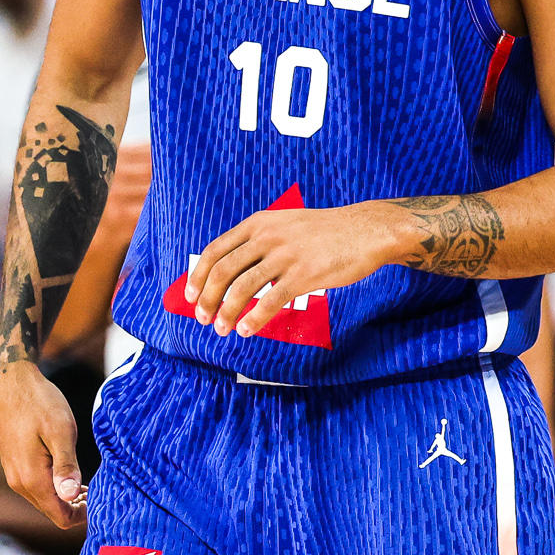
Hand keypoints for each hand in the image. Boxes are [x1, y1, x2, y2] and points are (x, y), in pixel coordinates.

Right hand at [0, 363, 87, 530]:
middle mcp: (17, 482)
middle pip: (51, 511)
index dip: (83, 516)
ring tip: (86, 481)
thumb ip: (66, 466)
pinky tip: (66, 469)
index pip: (60, 517)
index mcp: (31, 478)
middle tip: (98, 490)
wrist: (11, 379)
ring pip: (43, 499)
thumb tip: (70, 496)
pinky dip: (53, 485)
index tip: (101, 500)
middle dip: (75, 507)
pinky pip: (35, 485)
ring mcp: (12, 473)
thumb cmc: (40, 401)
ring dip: (64, 496)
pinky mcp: (11, 463)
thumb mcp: (61, 431)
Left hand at [185, 203, 394, 339]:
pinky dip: (254, 319)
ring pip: (242, 288)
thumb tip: (234, 271)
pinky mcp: (304, 274)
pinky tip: (247, 330)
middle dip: (207, 298)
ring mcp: (285, 255)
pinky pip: (271, 301)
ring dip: (227, 312)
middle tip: (201, 318)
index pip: (215, 250)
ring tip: (222, 329)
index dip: (198, 276)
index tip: (189, 295)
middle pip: (223, 271)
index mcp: (258, 223)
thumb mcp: (284, 225)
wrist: (364, 230)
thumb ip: (260, 242)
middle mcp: (267, 237)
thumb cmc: (324, 233)